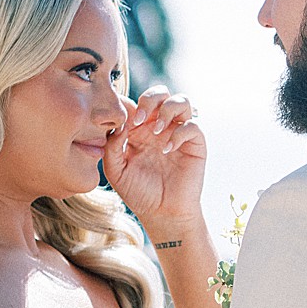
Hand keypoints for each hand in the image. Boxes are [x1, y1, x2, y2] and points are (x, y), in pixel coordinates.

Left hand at [103, 86, 205, 233]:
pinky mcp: (195, 144)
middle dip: (149, 100)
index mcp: (139, 129)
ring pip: (181, 101)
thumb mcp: (116, 170)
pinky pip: (192, 125)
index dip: (127, 106)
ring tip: (157, 131)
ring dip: (167, 110)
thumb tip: (118, 124)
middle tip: (139, 120)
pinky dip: (180, 133)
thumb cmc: (138, 192)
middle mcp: (160, 127)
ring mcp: (178, 133)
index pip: (135, 103)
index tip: (120, 123)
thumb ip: (111, 146)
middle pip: (159, 93)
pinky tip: (168, 150)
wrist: (162, 213)